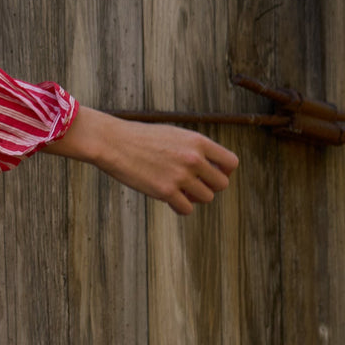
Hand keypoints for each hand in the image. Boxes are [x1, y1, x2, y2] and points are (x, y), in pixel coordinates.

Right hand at [43, 105, 239, 214]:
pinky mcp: (165, 191)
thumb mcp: (173, 135)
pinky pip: (187, 209)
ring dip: (194, 197)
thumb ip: (194, 149)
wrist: (112, 142)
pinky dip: (181, 207)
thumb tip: (211, 169)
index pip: (231, 162)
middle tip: (193, 184)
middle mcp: (193, 158)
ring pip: (206, 198)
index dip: (224, 171)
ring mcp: (180, 176)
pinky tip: (170, 199)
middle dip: (209, 186)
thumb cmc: (140, 138)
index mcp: (198, 142)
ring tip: (179, 190)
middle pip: (221, 184)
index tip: (210, 173)